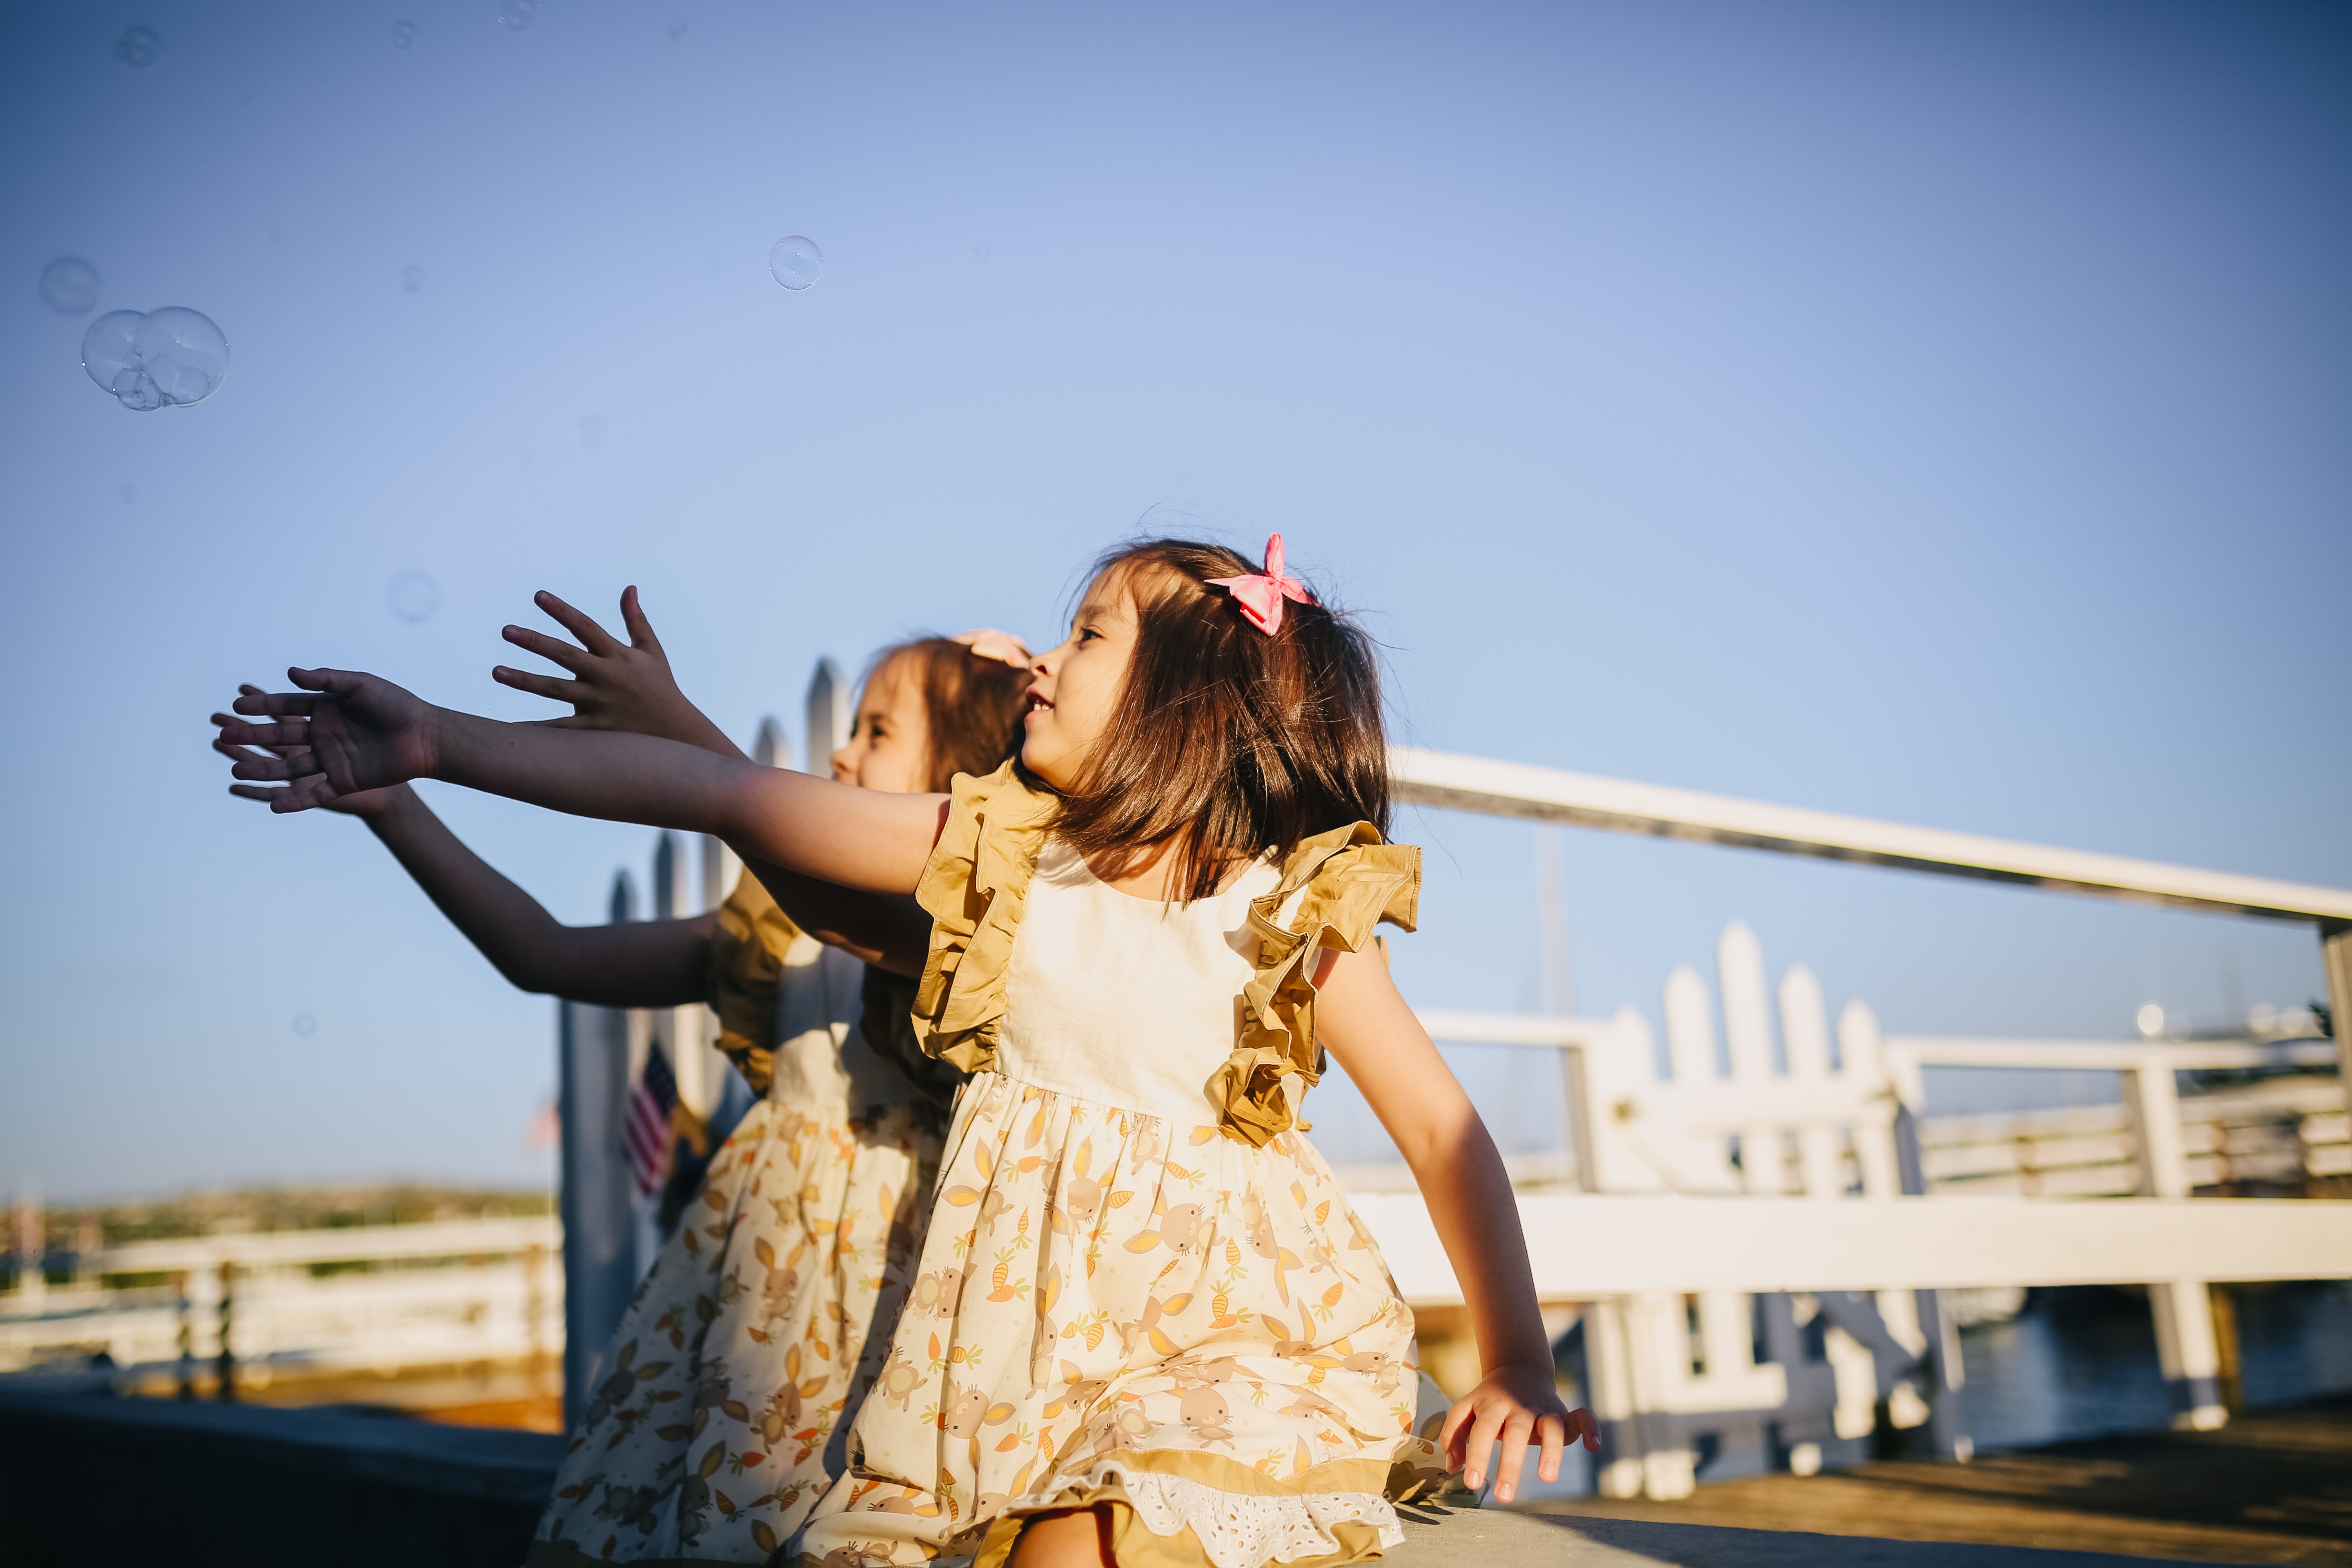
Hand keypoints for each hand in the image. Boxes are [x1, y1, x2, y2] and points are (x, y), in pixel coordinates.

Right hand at [213, 667, 439, 810]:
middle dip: (253, 736)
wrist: (426, 736)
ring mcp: (330, 760)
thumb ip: (327, 679)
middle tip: (224, 736)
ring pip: (291, 766)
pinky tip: (274, 805)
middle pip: (281, 736)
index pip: (285, 707)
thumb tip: (290, 672)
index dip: (262, 706)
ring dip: (265, 769)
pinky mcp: (343, 782)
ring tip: (236, 768)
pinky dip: (295, 800)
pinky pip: (315, 793)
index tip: (237, 706)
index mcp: (324, 709)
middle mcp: (322, 735)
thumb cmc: (396, 705)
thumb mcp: (361, 685)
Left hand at [493, 587, 742, 758]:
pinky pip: (561, 729)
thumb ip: (636, 619)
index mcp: (618, 654)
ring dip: (524, 680)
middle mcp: (606, 676)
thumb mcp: (652, 650)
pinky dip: (537, 730)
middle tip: (506, 629)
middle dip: (534, 642)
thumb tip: (629, 588)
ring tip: (496, 672)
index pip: (585, 627)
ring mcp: (600, 704)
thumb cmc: (661, 687)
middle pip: (565, 655)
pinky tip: (511, 728)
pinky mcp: (596, 729)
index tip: (538, 595)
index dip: (562, 610)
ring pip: (556, 690)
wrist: (678, 733)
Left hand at [1438, 1362, 1598, 1503]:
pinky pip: (1582, 1416)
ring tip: (1547, 1478)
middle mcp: (1519, 1407)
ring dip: (1551, 1450)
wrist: (1518, 1369)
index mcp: (1492, 1405)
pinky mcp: (1563, 1412)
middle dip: (1510, 1464)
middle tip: (1504, 1496)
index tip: (1471, 1482)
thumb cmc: (1489, 1400)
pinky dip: (1591, 1428)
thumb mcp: (1466, 1409)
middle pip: (1516, 1433)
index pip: (1481, 1430)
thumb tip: (1452, 1467)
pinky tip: (1593, 1446)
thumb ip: (1454, 1434)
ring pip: (1551, 1426)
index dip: (1476, 1455)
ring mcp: (1543, 1409)